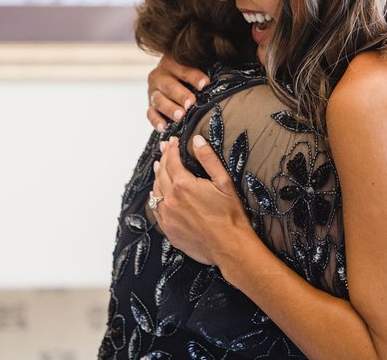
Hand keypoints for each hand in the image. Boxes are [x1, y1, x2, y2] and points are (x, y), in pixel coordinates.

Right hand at [146, 55, 209, 130]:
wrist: (169, 77)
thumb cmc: (189, 73)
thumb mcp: (193, 66)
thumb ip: (203, 69)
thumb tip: (218, 78)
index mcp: (171, 62)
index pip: (183, 69)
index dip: (194, 76)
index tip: (206, 84)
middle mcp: (159, 76)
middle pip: (169, 85)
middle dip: (180, 95)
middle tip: (191, 103)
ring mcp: (152, 91)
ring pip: (158, 100)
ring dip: (169, 108)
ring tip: (180, 116)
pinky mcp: (150, 105)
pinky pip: (150, 114)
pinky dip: (156, 121)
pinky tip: (163, 127)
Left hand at [150, 136, 251, 265]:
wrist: (229, 247)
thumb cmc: (230, 215)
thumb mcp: (224, 182)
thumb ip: (208, 158)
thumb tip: (197, 139)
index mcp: (183, 185)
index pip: (172, 160)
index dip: (172, 148)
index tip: (173, 140)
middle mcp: (171, 199)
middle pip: (162, 173)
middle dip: (164, 158)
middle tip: (165, 148)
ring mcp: (167, 216)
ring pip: (156, 190)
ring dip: (157, 176)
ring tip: (159, 166)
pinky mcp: (168, 229)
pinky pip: (156, 209)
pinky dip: (155, 196)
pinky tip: (157, 192)